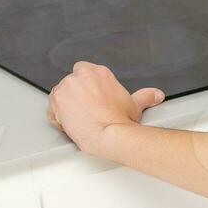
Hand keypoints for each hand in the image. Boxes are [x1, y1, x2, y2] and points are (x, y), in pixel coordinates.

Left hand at [47, 61, 164, 156]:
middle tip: (87, 111)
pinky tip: (71, 123)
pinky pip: (52, 108)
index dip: (86, 87)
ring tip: (80, 119)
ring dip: (66, 106)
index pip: (83, 71)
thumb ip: (144, 96)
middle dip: (76, 96)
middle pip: (71, 83)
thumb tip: (156, 95)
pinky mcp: (57, 100)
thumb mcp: (135, 105)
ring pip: (60, 94)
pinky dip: (58, 116)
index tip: (91, 98)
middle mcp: (81, 76)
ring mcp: (67, 87)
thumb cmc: (121, 121)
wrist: (110, 135)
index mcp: (98, 73)